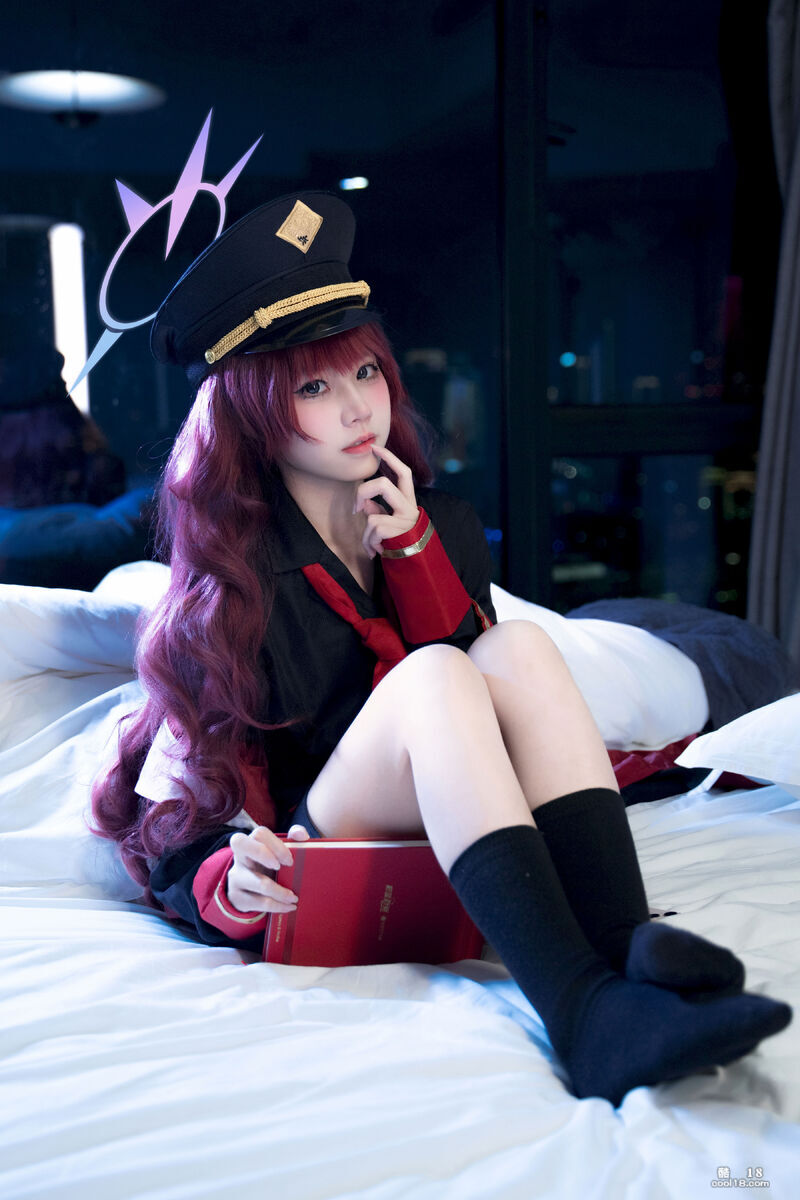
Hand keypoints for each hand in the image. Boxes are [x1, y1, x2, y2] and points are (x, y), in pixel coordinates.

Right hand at [227, 824, 309, 914]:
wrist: (250, 894)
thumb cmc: (269, 868)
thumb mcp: (278, 855)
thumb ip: (292, 840)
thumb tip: (302, 834)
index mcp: (252, 843)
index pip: (259, 834)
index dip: (276, 845)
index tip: (290, 860)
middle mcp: (240, 857)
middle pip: (240, 843)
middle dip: (263, 853)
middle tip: (281, 867)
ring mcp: (236, 877)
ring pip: (258, 883)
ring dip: (281, 892)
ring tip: (294, 898)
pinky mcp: (237, 897)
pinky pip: (259, 903)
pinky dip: (277, 906)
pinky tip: (288, 906)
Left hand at [354, 444, 418, 558]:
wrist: (412, 562)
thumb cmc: (397, 540)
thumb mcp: (387, 521)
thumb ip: (377, 509)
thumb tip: (365, 504)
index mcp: (408, 499)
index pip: (403, 472)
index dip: (389, 458)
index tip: (375, 448)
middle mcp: (409, 506)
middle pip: (382, 484)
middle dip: (362, 492)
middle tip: (355, 508)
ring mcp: (404, 519)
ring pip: (372, 515)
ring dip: (366, 533)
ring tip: (371, 544)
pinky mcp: (398, 532)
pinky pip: (372, 531)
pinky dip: (369, 542)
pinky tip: (375, 551)